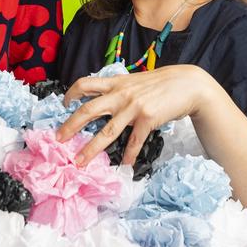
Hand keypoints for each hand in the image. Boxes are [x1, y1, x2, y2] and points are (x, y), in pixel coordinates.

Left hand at [57, 65, 215, 166]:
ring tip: (80, 161)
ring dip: (91, 149)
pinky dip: (129, 155)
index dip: (71, 93)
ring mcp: (133, 107)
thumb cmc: (161, 84)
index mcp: (116, 83)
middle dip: (70, 126)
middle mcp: (121, 94)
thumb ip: (119, 88)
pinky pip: (134, 141)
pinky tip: (125, 165)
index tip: (63, 104)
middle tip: (58, 139)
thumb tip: (105, 98)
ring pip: (107, 131)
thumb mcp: (135, 81)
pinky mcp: (147, 119)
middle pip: (88, 110)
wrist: (187, 84)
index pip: (86, 84)